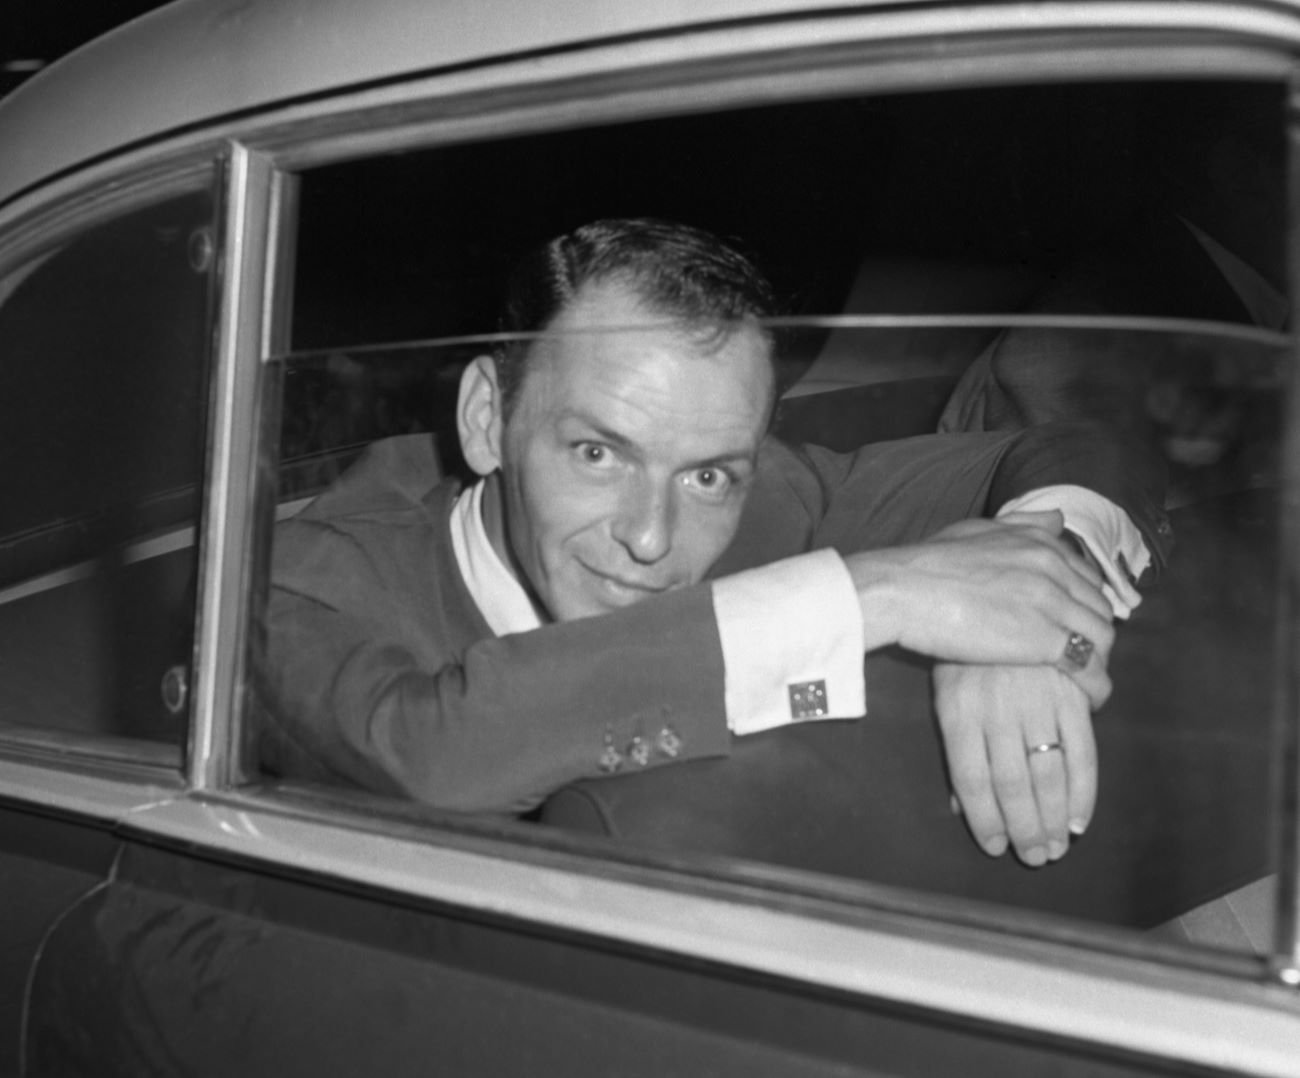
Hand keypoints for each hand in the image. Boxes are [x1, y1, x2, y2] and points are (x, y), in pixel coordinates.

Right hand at [846, 510, 1114, 707]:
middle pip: (1100, 607)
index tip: (1074, 624)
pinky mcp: (1044, 641)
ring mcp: (1052, 604)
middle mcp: (1054, 569)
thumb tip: (1057, 519)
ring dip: (1100, 660)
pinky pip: (1089, 667)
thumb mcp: (977, 529)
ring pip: (1102, 637)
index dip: (1085, 603)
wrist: (903, 590)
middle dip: (1096, 632)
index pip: (1087, 576)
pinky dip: (1098, 686)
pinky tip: (1091, 699)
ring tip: (1086, 680)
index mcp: (1039, 543)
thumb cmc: (927, 562)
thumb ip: (1022, 525)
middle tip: (1080, 655)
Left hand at [934, 662, 1096, 865]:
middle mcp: (997, 710)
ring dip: (1054, 819)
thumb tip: (962, 807)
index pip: (971, 780)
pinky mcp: (1071, 693)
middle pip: (1012, 785)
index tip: (996, 848)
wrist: (998, 592)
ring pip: (1048, 774)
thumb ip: (957, 752)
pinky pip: (1082, 751)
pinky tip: (1080, 819)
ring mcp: (1037, 701)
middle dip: (1024, 829)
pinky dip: (1084, 790)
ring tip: (1055, 848)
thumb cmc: (964, 650)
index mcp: (959, 712)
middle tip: (1033, 857)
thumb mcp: (947, 695)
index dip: (984, 820)